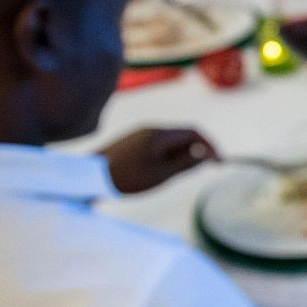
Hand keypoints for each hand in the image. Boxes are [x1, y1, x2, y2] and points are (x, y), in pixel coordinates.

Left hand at [101, 127, 217, 194]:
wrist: (87, 178)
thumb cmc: (126, 178)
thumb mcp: (161, 175)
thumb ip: (186, 164)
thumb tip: (205, 156)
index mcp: (160, 134)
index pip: (194, 132)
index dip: (210, 146)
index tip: (218, 163)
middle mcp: (150, 128)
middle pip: (182, 135)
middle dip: (193, 152)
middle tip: (191, 173)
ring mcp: (139, 134)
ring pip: (169, 142)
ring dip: (177, 156)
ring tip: (166, 176)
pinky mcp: (131, 142)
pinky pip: (156, 145)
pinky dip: (164, 157)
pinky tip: (153, 173)